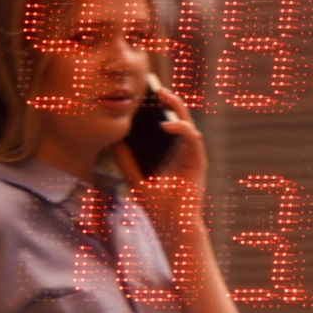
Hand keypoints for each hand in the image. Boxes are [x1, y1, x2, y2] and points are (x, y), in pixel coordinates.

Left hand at [113, 86, 207, 240]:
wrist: (170, 224)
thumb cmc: (156, 205)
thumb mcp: (134, 179)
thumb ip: (126, 161)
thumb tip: (114, 141)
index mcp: (169, 152)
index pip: (165, 124)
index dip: (159, 108)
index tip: (146, 94)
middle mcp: (182, 151)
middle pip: (178, 118)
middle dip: (169, 100)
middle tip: (156, 87)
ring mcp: (191, 155)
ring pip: (188, 123)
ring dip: (177, 107)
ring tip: (164, 95)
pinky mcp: (198, 162)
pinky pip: (193, 139)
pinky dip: (182, 129)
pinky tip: (168, 125)